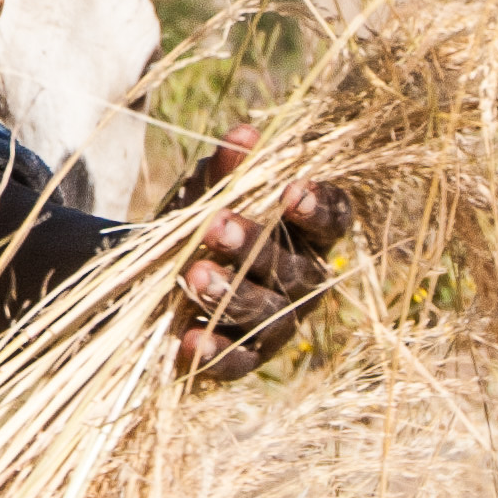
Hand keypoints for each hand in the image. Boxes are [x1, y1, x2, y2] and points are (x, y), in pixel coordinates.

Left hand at [160, 124, 350, 381]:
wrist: (163, 269)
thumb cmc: (207, 217)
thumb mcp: (213, 189)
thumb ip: (230, 169)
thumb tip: (244, 135)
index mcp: (308, 232)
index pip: (333, 220)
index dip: (318, 208)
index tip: (292, 192)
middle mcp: (304, 280)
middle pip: (294, 269)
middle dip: (254, 248)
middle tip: (215, 228)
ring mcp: (279, 323)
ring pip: (268, 315)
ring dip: (232, 296)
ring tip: (193, 277)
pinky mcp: (248, 357)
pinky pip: (240, 361)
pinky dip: (217, 353)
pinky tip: (191, 341)